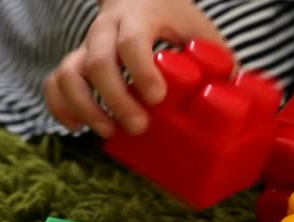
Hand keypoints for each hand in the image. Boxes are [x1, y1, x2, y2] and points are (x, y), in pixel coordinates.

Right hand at [44, 0, 227, 137]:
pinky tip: (78, 127)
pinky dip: (60, 108)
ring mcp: (85, 46)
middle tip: (139, 126)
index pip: (131, 42)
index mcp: (139, 17)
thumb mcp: (197, 28)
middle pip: (96, 62)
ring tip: (107, 132)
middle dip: (115, 99)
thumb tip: (238, 92)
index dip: (141, 71)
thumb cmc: (172, 17)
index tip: (157, 98)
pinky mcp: (74, 62)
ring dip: (85, 108)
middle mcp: (105, 30)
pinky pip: (54, 83)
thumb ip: (216, 56)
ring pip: (68, 74)